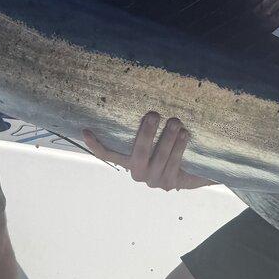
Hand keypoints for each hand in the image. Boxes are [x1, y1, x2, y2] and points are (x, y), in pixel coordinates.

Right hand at [81, 112, 214, 190]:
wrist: (194, 169)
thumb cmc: (171, 146)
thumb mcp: (156, 137)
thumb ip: (146, 126)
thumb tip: (138, 95)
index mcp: (129, 161)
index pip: (108, 155)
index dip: (95, 145)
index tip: (85, 130)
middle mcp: (138, 173)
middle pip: (138, 154)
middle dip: (146, 133)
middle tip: (154, 114)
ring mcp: (154, 180)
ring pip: (159, 158)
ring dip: (168, 138)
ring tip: (175, 121)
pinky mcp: (170, 183)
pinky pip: (173, 164)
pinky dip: (179, 148)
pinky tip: (184, 135)